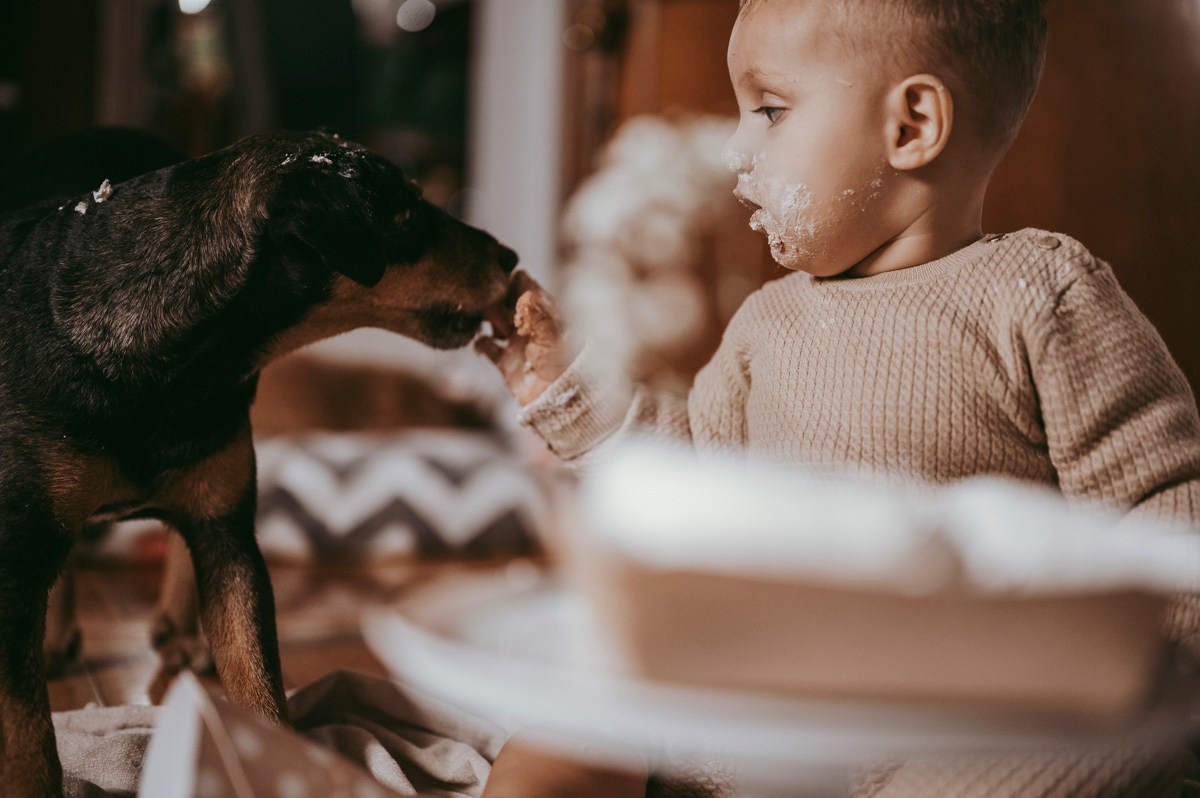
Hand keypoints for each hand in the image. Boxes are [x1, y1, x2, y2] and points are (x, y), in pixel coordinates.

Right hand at [475, 271, 576, 405]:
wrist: (562, 399)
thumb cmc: (566, 364)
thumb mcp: (553, 337)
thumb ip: (538, 316)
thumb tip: (525, 294)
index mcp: (543, 310)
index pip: (522, 283)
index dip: (510, 282)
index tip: (504, 289)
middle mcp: (527, 322)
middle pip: (502, 298)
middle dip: (496, 302)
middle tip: (504, 318)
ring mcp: (515, 340)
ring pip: (491, 319)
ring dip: (488, 320)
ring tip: (499, 333)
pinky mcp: (505, 360)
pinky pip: (485, 346)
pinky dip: (480, 343)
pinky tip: (485, 344)